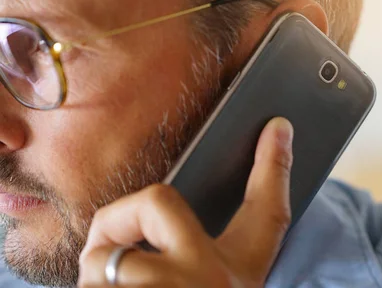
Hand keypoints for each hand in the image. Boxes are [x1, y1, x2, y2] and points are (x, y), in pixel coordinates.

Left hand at [78, 117, 293, 287]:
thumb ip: (190, 250)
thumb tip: (166, 200)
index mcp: (234, 277)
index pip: (267, 213)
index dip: (273, 166)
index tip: (277, 125)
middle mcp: (209, 285)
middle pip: (152, 204)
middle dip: (118, 225)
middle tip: (118, 260)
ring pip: (101, 255)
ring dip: (93, 278)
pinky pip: (88, 286)